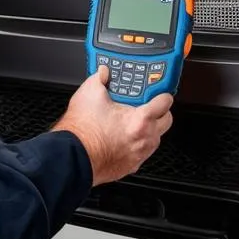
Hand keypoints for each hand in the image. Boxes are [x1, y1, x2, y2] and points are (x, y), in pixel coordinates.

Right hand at [53, 66, 173, 185]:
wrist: (72, 157)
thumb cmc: (82, 131)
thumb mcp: (89, 93)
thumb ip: (100, 78)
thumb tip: (103, 72)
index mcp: (141, 119)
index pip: (165, 102)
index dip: (161, 94)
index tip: (156, 92)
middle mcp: (145, 139)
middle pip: (166, 121)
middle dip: (160, 112)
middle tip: (147, 106)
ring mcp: (140, 154)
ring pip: (155, 138)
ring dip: (149, 130)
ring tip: (131, 123)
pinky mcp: (131, 166)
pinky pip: (142, 153)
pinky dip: (136, 145)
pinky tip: (122, 139)